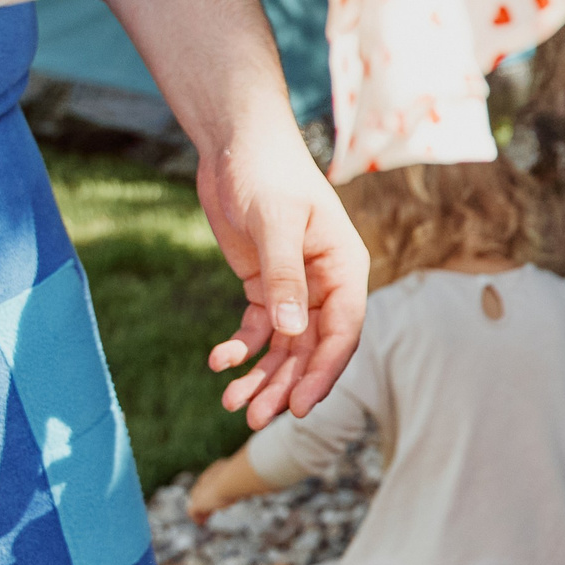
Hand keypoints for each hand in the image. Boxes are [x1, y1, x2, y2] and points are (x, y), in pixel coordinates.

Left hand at [184, 451, 263, 520]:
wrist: (234, 478)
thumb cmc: (248, 473)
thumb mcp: (257, 474)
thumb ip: (263, 477)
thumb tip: (277, 479)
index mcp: (220, 468)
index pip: (214, 477)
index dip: (215, 486)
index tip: (219, 494)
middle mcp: (208, 477)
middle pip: (202, 488)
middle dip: (205, 497)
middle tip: (209, 506)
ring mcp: (202, 490)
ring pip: (197, 500)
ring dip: (201, 509)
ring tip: (204, 518)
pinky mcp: (198, 502)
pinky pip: (193, 511)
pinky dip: (197, 517)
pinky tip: (201, 523)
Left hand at [194, 127, 370, 428]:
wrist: (238, 144)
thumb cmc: (266, 173)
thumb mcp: (273, 223)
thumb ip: (285, 276)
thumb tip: (293, 331)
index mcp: (345, 268)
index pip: (342, 330)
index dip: (323, 372)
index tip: (297, 407)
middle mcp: (326, 284)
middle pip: (312, 348)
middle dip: (286, 384)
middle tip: (255, 419)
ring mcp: (296, 287)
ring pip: (286, 346)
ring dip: (263, 376)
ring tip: (233, 405)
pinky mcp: (266, 285)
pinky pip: (259, 329)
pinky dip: (241, 349)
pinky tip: (219, 362)